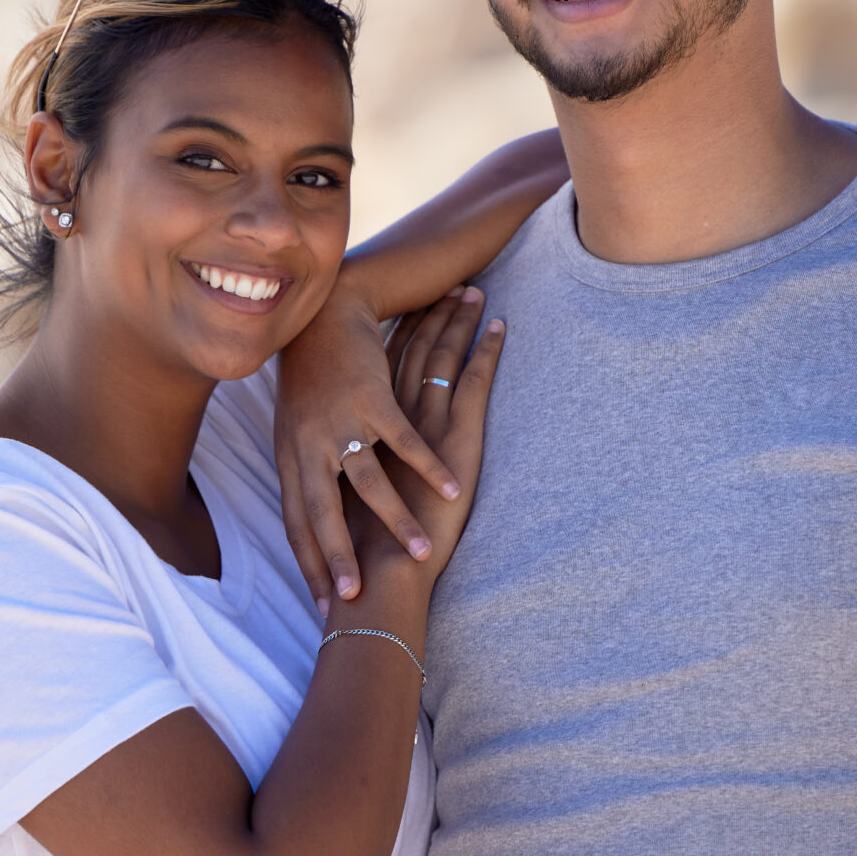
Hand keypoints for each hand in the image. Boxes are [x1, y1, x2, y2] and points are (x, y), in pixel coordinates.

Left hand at [276, 283, 484, 607]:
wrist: (319, 318)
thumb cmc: (309, 381)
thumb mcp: (294, 434)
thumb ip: (303, 477)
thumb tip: (308, 526)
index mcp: (291, 458)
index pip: (296, 524)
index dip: (310, 565)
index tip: (325, 607)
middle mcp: (310, 445)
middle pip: (321, 512)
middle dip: (337, 557)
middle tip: (355, 598)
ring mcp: (342, 421)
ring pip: (368, 481)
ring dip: (395, 520)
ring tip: (419, 554)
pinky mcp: (374, 397)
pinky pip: (405, 440)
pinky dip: (429, 466)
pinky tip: (452, 490)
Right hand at [343, 289, 502, 590]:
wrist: (379, 573)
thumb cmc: (365, 555)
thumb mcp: (357, 515)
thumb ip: (364, 493)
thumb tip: (365, 488)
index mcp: (364, 433)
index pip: (380, 373)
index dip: (394, 338)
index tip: (403, 308)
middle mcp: (388, 420)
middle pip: (408, 353)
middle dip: (424, 315)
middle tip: (440, 282)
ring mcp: (423, 425)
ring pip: (440, 358)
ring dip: (455, 322)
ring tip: (470, 289)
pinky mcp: (455, 439)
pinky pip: (474, 380)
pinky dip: (487, 350)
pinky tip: (499, 325)